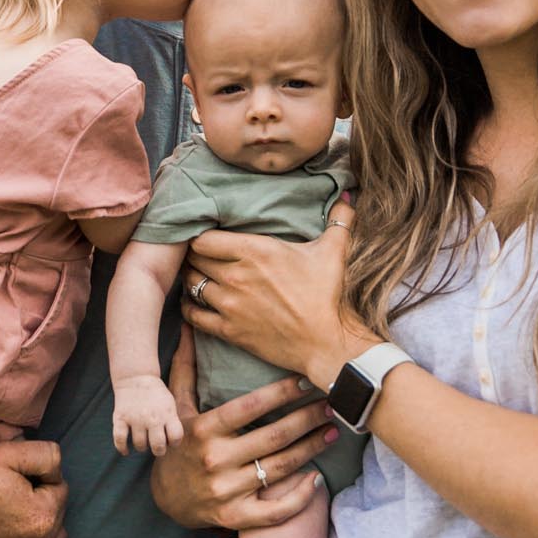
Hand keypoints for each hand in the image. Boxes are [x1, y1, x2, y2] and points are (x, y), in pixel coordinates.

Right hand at [0, 439, 67, 537]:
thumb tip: (58, 470)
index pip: (60, 488)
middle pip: (55, 517)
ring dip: (34, 529)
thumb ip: (47, 455)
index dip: (36, 478)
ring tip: (2, 516)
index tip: (10, 478)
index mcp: (42, 517)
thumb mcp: (7, 452)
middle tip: (4, 496)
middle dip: (38, 504)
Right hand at [112, 376, 184, 456]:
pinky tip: (126, 450)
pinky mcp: (120, 418)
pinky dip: (122, 448)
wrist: (136, 377)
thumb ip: (172, 421)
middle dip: (159, 450)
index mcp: (167, 413)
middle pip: (158, 446)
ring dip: (142, 447)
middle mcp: (152, 418)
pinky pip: (120, 439)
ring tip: (143, 442)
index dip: (175, 442)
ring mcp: (135, 419)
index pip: (176, 437)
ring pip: (140, 445)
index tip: (170, 441)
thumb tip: (172, 442)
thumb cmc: (155, 394)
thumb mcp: (170, 403)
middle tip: (156, 447)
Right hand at [150, 361, 334, 531]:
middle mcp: (215, 459)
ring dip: (312, 448)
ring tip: (332, 431)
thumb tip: (189, 326)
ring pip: (280, 468)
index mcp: (204, 429)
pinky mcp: (236, 517)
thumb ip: (185, 367)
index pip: (251, 406)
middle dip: (308, 418)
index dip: (282, 393)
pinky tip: (317, 478)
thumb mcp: (177, 406)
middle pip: (274, 436)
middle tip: (332, 404)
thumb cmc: (178, 444)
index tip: (307, 381)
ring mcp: (227, 491)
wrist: (164, 499)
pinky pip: (275, 511)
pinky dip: (299, 497)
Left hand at [184, 200, 367, 388]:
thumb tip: (348, 194)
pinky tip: (194, 302)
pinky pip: (193, 316)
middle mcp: (236, 276)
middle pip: (193, 258)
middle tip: (200, 254)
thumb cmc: (331, 296)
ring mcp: (230, 305)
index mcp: (255, 251)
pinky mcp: (230, 331)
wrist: (330, 343)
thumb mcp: (336, 250)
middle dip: (194, 255)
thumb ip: (339, 218)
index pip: (204, 237)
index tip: (205, 235)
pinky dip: (189, 307)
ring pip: (191, 284)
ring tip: (199, 275)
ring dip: (192, 278)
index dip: (200, 235)